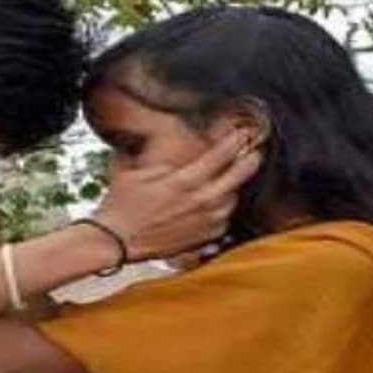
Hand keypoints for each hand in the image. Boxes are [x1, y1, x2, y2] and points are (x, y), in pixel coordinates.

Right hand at [92, 132, 261, 260]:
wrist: (117, 240)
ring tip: (233, 178)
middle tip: (255, 152)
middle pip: (237, 177)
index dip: (235, 141)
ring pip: (233, 199)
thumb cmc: (122, 206)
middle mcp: (199, 201)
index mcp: (183, 181)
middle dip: (250, 161)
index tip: (242, 132)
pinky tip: (218, 203)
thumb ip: (151, 153)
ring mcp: (205, 221)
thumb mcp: (132, 169)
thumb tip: (157, 135)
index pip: (220, 155)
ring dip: (235, 187)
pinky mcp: (204, 237)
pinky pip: (224, 220)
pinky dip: (224, 210)